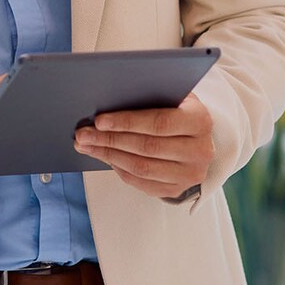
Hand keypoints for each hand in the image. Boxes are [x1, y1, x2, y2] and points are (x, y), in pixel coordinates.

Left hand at [75, 93, 214, 199]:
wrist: (196, 137)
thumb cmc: (177, 110)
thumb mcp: (171, 96)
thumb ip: (149, 95)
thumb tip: (108, 99)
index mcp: (200, 120)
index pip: (160, 123)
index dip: (127, 122)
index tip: (99, 120)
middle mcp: (201, 150)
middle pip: (148, 147)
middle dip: (110, 140)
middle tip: (83, 135)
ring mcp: (190, 174)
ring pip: (142, 167)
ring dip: (109, 156)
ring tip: (86, 146)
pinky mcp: (178, 189)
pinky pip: (141, 182)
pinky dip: (119, 169)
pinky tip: (104, 157)